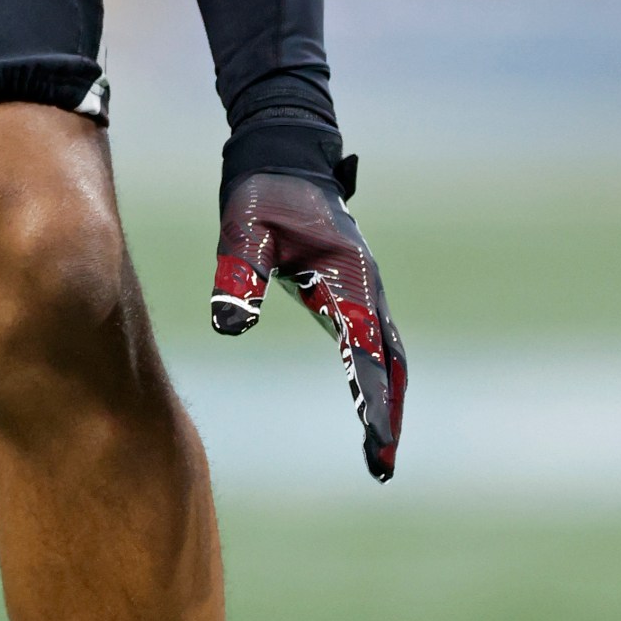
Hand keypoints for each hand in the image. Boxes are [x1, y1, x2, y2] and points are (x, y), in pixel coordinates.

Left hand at [211, 166, 405, 482]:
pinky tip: (368, 400)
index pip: (367, 350)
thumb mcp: (243, 229)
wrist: (282, 155)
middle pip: (391, 360)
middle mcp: (366, 286)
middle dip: (388, 411)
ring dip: (388, 397)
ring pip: (389, 353)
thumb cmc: (261, 191)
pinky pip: (374, 340)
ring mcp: (363, 289)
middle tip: (381, 465)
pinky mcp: (351, 290)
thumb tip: (229, 326)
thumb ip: (239, 274)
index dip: (374, 398)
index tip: (377, 442)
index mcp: (348, 275)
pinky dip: (378, 375)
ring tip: (379, 450)